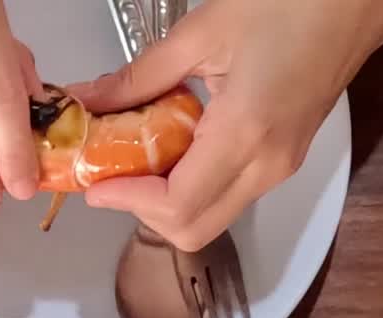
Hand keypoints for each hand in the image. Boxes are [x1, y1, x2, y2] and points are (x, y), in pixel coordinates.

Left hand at [68, 0, 382, 250]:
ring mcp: (280, 167)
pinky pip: (228, 194)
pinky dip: (190, 186)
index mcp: (247, 133)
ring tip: (132, 159)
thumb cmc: (294, 3)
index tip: (95, 184)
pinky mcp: (284, 160)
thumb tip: (88, 102)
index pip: (177, 204)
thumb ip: (139, 77)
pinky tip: (169, 147)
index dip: (127, 202)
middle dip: (142, 211)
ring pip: (210, 216)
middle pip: (193, 229)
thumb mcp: (202, 32)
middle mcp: (268, 165)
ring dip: (164, 201)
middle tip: (108, 175)